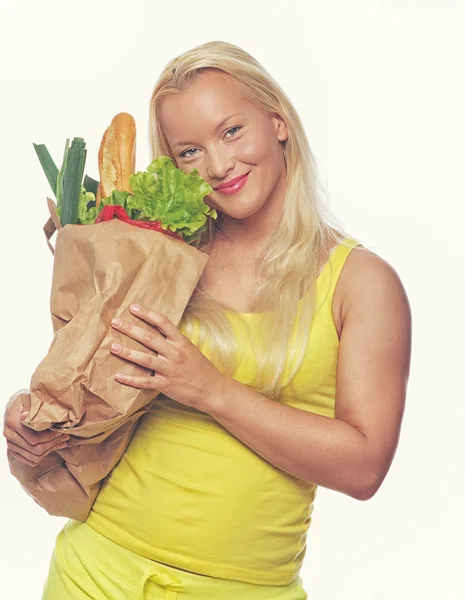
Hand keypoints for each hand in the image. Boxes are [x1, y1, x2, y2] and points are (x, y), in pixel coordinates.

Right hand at [3, 390, 69, 466]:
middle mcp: (9, 435)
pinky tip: (55, 446)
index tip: (61, 432)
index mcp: (12, 422)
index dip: (50, 437)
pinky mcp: (14, 450)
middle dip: (53, 444)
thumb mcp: (29, 398)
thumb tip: (26, 417)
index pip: (33, 438)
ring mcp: (11, 444)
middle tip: (65, 437)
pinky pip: (30, 460)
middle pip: (35, 449)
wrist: (16, 405)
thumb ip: (30, 408)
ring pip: (34, 457)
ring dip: (50, 450)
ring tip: (62, 442)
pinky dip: (44, 456)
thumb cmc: (25, 400)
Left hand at [110, 304, 228, 411]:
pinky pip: (145, 381)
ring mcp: (170, 369)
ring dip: (127, 352)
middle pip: (149, 338)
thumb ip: (175, 341)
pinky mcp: (166, 385)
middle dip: (130, 329)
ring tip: (113, 347)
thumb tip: (158, 331)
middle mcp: (174, 353)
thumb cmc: (201, 369)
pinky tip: (118, 375)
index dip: (147, 314)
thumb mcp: (191, 349)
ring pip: (145, 358)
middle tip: (115, 322)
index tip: (133, 308)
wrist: (212, 390)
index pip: (163, 323)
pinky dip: (131, 379)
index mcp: (181, 342)